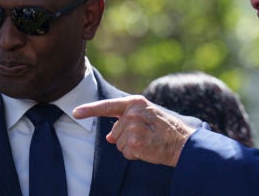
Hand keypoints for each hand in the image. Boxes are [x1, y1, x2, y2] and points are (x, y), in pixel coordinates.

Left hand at [73, 95, 193, 166]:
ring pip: (119, 144)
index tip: (75, 112)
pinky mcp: (134, 143)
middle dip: (125, 137)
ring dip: (131, 146)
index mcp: (135, 102)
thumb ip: (126, 120)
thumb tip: (109, 137)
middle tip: (145, 135)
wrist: (182, 142)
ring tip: (148, 141)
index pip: (107, 106)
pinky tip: (147, 149)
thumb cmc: (165, 129)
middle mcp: (132, 113)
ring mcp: (133, 128)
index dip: (89, 110)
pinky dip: (135, 155)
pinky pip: (125, 153)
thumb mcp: (146, 116)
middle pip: (114, 132)